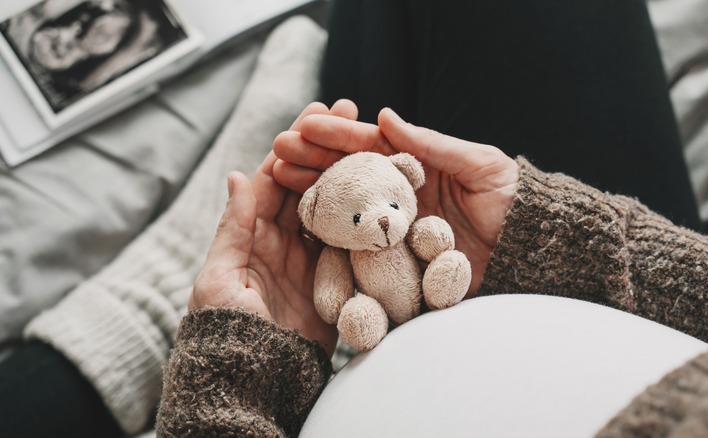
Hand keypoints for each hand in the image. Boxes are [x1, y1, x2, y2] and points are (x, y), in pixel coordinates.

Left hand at [189, 101, 358, 355]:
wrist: (255, 376)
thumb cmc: (226, 329)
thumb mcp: (220, 276)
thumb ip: (234, 228)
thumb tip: (238, 175)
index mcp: (253, 232)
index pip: (275, 178)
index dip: (295, 144)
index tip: (316, 111)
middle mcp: (285, 239)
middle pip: (309, 184)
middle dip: (328, 148)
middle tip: (351, 111)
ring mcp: (312, 257)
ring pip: (334, 207)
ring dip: (350, 175)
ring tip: (375, 141)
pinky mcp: (335, 278)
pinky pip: (351, 242)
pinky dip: (366, 218)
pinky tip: (386, 191)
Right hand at [273, 104, 517, 295]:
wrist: (530, 250)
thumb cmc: (511, 199)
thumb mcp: (479, 165)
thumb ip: (433, 145)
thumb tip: (386, 116)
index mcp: (415, 166)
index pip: (369, 146)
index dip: (337, 135)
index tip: (304, 126)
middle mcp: (398, 195)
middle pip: (348, 175)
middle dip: (313, 160)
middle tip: (278, 151)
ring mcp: (395, 229)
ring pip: (346, 210)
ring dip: (313, 195)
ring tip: (280, 181)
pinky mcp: (398, 262)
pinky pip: (361, 252)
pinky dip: (331, 241)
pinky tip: (303, 231)